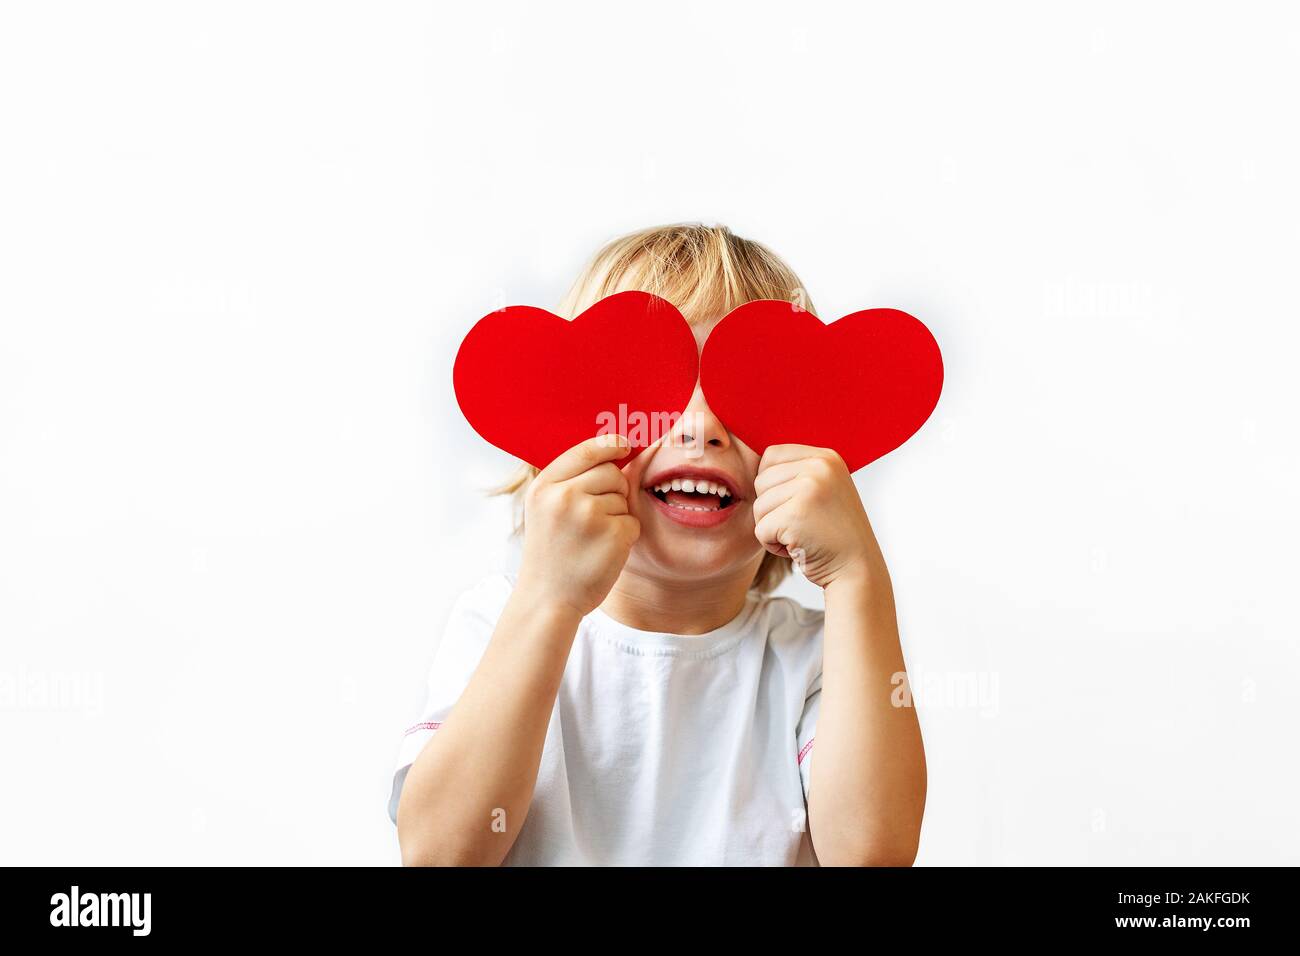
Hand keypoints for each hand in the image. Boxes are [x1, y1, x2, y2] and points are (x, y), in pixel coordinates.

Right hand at [516, 434, 640, 615]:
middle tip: (596, 515)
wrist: (548, 598)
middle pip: (611, 472)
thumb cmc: (551, 553)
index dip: (609, 445)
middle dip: (613, 488)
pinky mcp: (613, 534)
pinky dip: (626, 535)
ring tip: (593, 537)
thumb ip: (568, 480)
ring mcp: (589, 515)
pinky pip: (633, 521)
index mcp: (544, 486)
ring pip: (623, 497)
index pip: (586, 451)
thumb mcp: (543, 509)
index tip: (624, 445)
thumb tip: (611, 448)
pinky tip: (604, 550)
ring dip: (617, 514)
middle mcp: (564, 496)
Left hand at [752, 444, 883, 589]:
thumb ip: (797, 473)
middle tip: (800, 525)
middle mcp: (819, 468)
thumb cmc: (834, 534)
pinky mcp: (795, 515)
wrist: (858, 569)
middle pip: (761, 481)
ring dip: (772, 528)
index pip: (772, 455)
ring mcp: (808, 489)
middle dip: (771, 509)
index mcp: (826, 458)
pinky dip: (772, 545)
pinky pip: (760, 529)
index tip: (793, 505)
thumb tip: (755, 462)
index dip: (772, 485)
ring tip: (801, 535)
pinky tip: (797, 547)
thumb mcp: (824, 490)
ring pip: (759, 506)